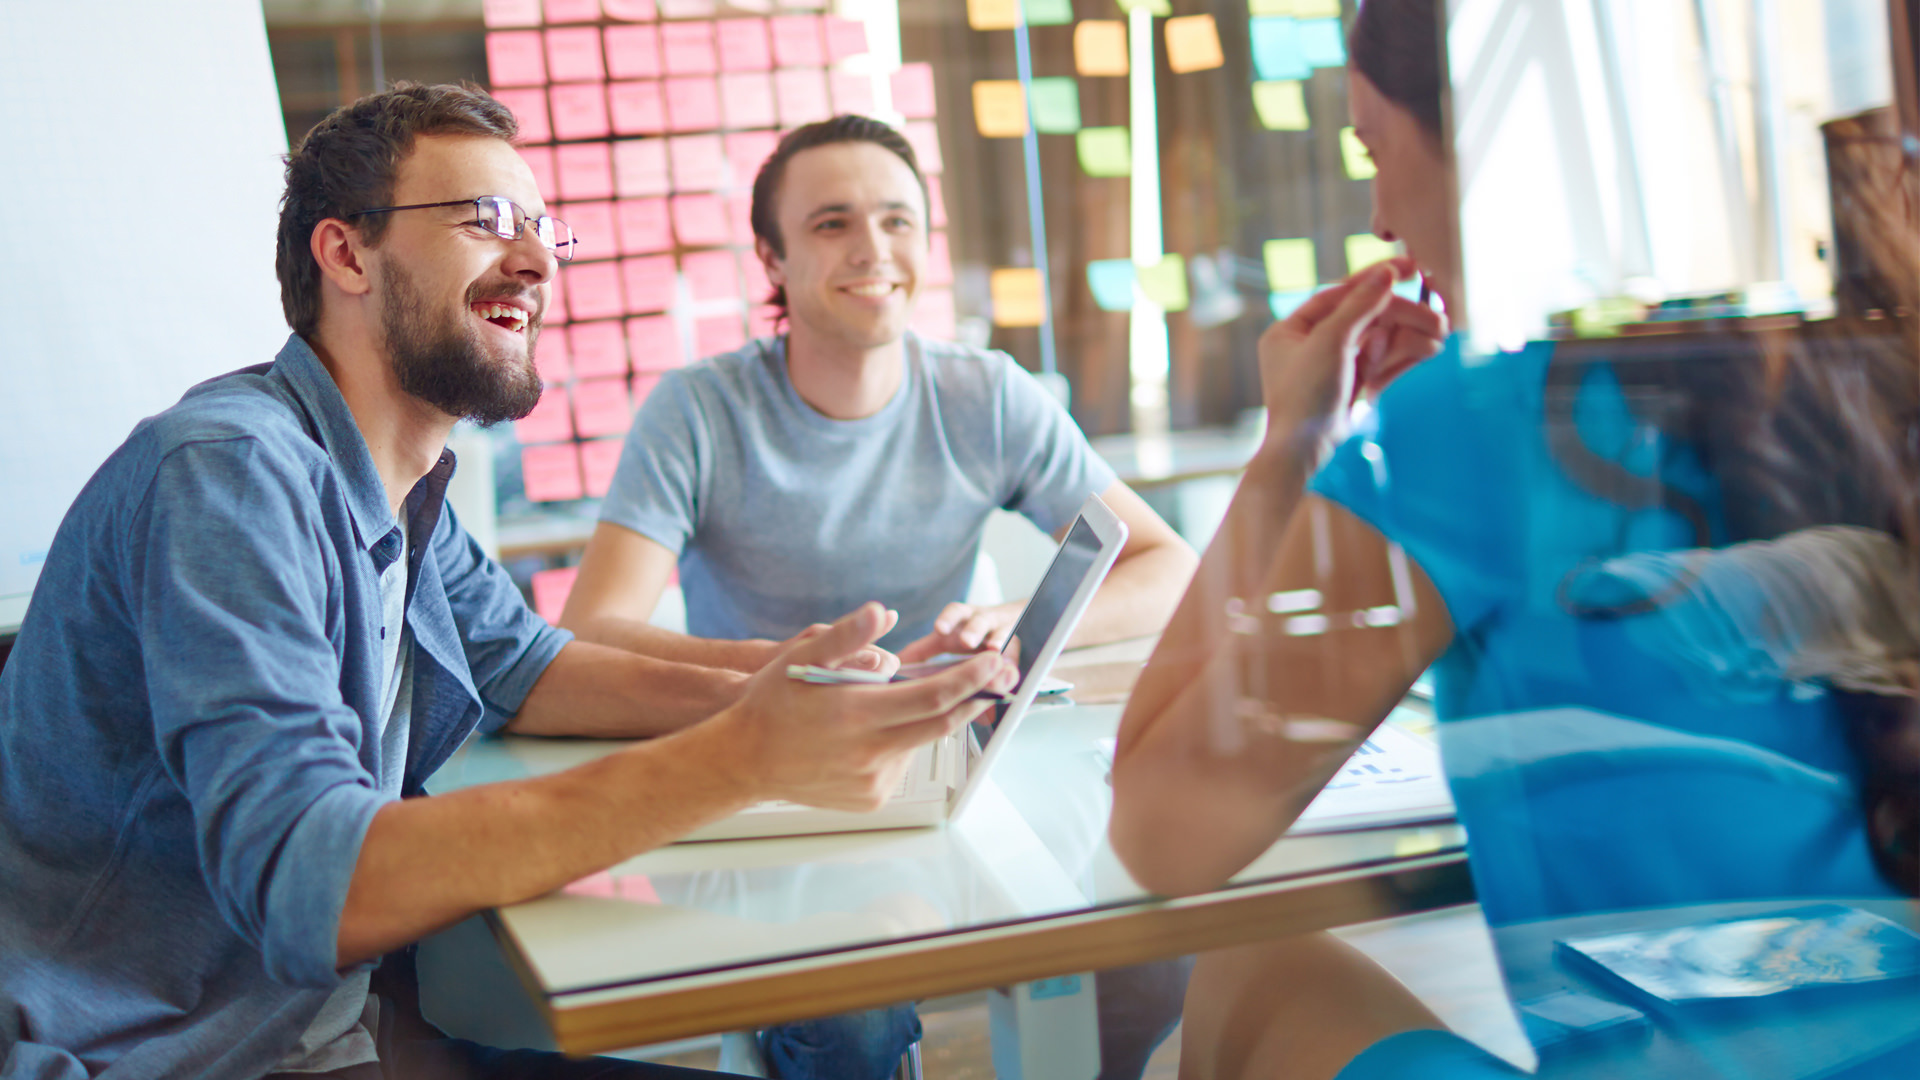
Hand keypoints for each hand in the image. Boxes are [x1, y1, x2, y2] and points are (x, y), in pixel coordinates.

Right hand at [721, 603, 1017, 810]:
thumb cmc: (773, 706)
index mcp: (856, 714)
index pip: (931, 696)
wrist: (746, 760)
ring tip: (890, 703)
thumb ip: (846, 637)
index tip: (992, 664)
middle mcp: (869, 753)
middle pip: (940, 723)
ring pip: (919, 742)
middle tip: (992, 675)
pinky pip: (901, 763)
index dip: (968, 679)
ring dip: (923, 719)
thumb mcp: (802, 658)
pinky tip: (872, 733)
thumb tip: (882, 612)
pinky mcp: (872, 798)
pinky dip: (900, 743)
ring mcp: (872, 781)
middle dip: (970, 697)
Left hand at [1256, 258, 1444, 445]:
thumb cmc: (1305, 395)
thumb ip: (1359, 306)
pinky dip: (1404, 356)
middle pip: (1364, 319)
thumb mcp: (1330, 342)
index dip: (1373, 280)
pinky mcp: (1352, 388)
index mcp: (1291, 330)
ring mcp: (1333, 368)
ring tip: (1439, 334)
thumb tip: (1386, 274)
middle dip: (1401, 317)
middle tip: (1436, 316)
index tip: (1407, 267)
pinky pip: (1381, 364)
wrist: (1306, 452)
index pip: (1338, 294)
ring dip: (1409, 336)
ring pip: (1377, 342)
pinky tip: (1430, 349)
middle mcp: (1310, 345)